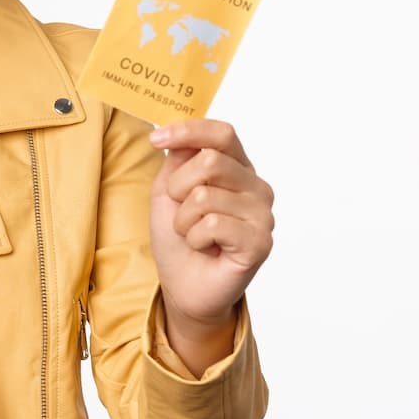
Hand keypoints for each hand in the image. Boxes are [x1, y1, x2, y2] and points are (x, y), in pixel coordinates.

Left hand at [148, 119, 273, 359]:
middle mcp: (256, 187)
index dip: (188, 130)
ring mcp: (262, 215)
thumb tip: (181, 132)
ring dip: (184, 219)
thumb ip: (178, 160)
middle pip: (210, 161)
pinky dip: (195, 238)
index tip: (156, 139)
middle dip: (178, 187)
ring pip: (206, 195)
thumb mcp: (169, 191)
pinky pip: (213, 224)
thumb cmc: (179, 238)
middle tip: (179, 210)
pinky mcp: (260, 242)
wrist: (185, 288)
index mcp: (238, 168)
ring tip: (193, 235)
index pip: (222, 133)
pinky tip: (205, 248)